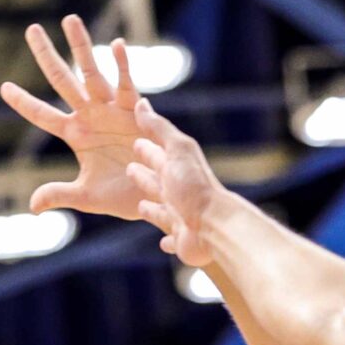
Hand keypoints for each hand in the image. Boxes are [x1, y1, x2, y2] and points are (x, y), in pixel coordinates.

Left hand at [0, 14, 149, 220]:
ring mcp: (112, 109)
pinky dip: (123, 65)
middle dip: (46, 55)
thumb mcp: (87, 197)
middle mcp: (90, 115)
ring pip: (91, 72)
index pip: (43, 115)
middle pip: (62, 80)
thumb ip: (60, 194)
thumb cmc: (122, 195)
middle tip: (31, 29)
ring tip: (69, 20)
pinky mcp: (135, 110)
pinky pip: (128, 85)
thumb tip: (32, 205)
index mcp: (75, 134)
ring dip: (81, 47)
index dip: (24, 102)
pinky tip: (117, 44)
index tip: (4, 87)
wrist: (158, 196)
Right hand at [126, 99, 227, 269]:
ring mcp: (180, 216)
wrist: (215, 226)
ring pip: (161, 210)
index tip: (135, 140)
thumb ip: (160, 129)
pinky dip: (167, 240)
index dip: (146, 148)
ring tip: (138, 205)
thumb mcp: (177, 150)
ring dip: (151, 207)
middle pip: (157, 181)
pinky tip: (163, 242)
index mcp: (176, 169)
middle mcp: (178, 192)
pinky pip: (171, 238)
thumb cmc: (194, 186)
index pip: (157, 155)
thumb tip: (142, 102)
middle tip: (130, 167)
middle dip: (144, 175)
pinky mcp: (181, 238)